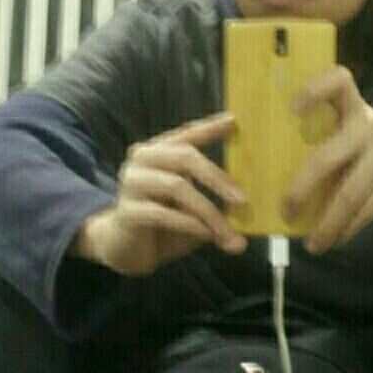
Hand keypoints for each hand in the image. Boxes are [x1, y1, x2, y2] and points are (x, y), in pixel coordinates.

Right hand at [71, 112, 247, 274]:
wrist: (126, 250)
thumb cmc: (165, 222)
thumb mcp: (194, 207)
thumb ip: (216, 205)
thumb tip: (246, 218)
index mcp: (161, 151)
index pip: (188, 134)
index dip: (210, 127)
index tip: (233, 121)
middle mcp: (143, 159)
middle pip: (184, 157)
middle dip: (217, 178)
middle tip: (242, 200)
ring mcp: (132, 183)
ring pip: (177, 186)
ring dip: (208, 210)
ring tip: (227, 231)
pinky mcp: (126, 211)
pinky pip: (163, 213)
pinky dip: (189, 224)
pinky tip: (206, 235)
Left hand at [282, 66, 372, 254]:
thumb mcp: (357, 142)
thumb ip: (329, 149)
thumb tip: (278, 182)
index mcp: (356, 109)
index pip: (339, 81)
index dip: (314, 89)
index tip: (293, 111)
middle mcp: (372, 123)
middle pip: (326, 157)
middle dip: (300, 190)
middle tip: (286, 212)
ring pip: (348, 193)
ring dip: (326, 223)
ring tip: (312, 244)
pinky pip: (367, 208)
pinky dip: (347, 228)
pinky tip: (336, 239)